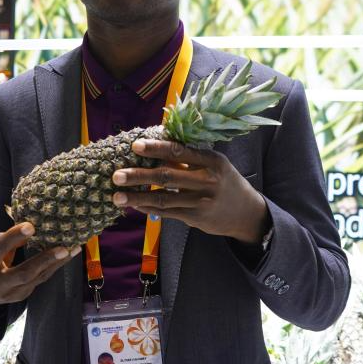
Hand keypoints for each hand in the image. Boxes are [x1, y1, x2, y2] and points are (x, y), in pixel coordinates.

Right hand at [0, 222, 80, 306]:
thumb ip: (7, 240)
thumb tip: (32, 230)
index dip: (14, 237)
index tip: (31, 226)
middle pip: (23, 272)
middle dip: (45, 260)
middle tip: (63, 248)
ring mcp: (10, 294)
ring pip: (37, 278)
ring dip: (57, 263)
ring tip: (74, 249)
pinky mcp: (21, 296)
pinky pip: (40, 280)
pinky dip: (53, 267)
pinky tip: (66, 256)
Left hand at [111, 139, 268, 244]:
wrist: (246, 212)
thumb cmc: (224, 181)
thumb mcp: (214, 164)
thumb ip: (189, 158)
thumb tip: (156, 147)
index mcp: (212, 161)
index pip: (179, 151)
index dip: (156, 148)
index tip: (135, 146)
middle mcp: (208, 180)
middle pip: (167, 176)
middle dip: (138, 175)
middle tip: (116, 175)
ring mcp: (201, 201)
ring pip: (163, 198)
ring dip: (137, 197)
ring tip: (116, 195)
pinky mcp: (196, 218)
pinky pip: (167, 212)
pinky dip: (148, 208)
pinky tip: (133, 204)